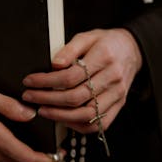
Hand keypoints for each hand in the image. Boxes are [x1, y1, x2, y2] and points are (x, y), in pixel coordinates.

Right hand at [0, 80, 53, 161]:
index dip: (46, 158)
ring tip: (33, 143)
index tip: (57, 154)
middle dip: (38, 159)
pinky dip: (8, 154)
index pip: (26, 157)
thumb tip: (28, 113)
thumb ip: (6, 104)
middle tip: (50, 149)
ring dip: (23, 156)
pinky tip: (10, 141)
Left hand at [22, 29, 142, 133]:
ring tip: (42, 110)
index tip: (30, 81)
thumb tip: (54, 65)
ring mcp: (117, 95)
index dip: (46, 81)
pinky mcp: (118, 106)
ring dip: (60, 116)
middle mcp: (112, 78)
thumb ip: (70, 49)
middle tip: (30, 97)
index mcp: (104, 57)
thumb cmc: (106, 43)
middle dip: (48, 99)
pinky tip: (62, 119)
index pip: (71, 76)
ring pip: (86, 115)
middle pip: (76, 97)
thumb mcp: (87, 37)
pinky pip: (97, 124)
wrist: (132, 51)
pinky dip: (77, 125)